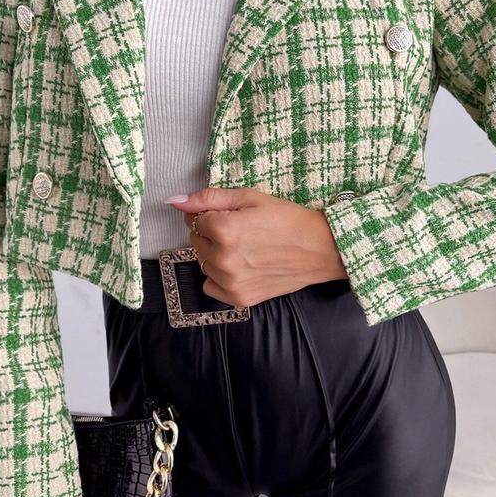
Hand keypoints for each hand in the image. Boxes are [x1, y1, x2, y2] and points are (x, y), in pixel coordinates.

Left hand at [166, 187, 347, 306]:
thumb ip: (209, 198)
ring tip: (244, 248)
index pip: (195, 219)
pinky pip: (211, 286)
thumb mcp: (250, 198)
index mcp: (223, 229)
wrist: (319, 248)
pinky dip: (220, 277)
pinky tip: (241, 266)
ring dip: (215, 254)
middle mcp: (222, 258)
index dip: (211, 213)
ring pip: (203, 262)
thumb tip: (175, 201)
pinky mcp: (239, 298)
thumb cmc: (287, 219)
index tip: (231, 214)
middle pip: (196, 240)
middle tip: (241, 230)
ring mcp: (230, 281)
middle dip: (211, 233)